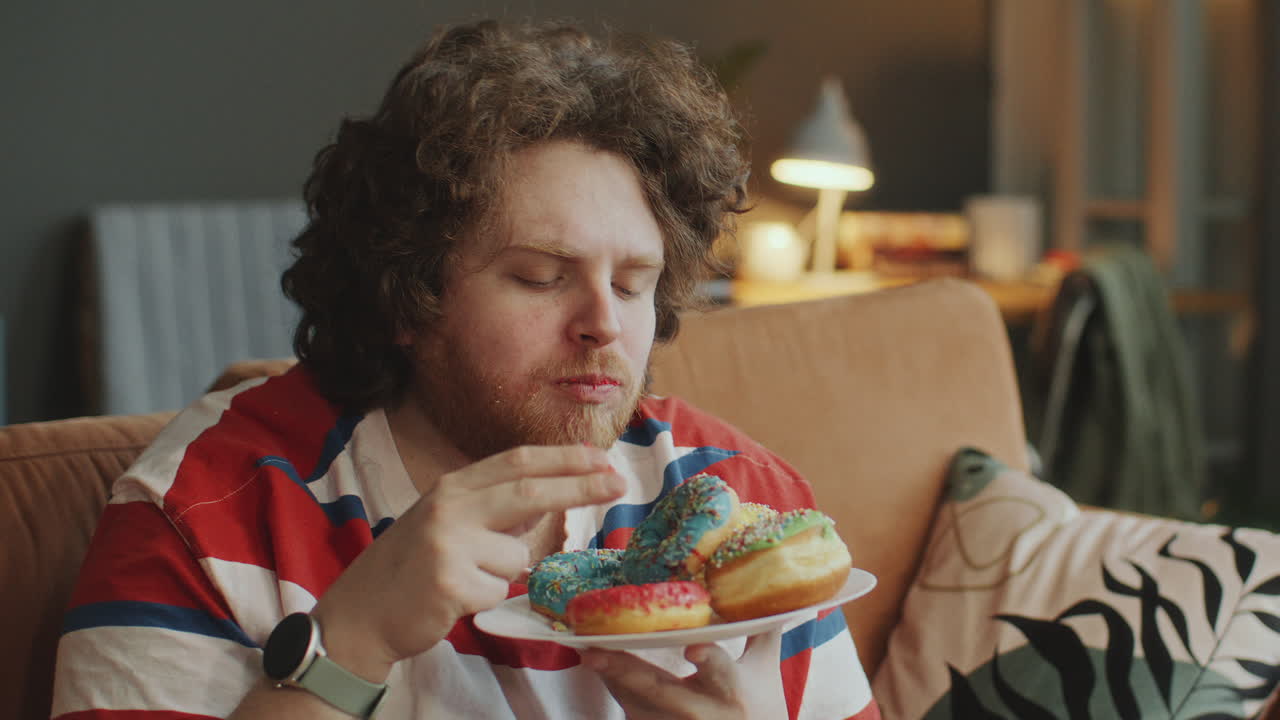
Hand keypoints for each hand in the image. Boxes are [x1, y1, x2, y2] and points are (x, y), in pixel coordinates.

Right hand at [311, 445, 624, 681]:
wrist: (360, 613)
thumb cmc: (411, 567)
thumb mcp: (447, 521)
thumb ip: (494, 507)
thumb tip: (552, 494)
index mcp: (452, 486)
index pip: (518, 461)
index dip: (563, 458)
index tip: (601, 457)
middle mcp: (449, 507)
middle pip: (531, 491)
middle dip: (581, 487)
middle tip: (619, 483)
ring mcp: (448, 544)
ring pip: (516, 556)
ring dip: (502, 572)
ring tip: (463, 579)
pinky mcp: (449, 583)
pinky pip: (498, 591)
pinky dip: (485, 599)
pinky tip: (452, 598)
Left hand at [580, 630, 787, 719]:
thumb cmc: (761, 706)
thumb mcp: (765, 667)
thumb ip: (761, 627)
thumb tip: (768, 583)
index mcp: (732, 690)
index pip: (720, 672)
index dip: (708, 660)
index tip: (694, 648)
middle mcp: (702, 712)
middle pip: (659, 690)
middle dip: (626, 671)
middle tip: (596, 652)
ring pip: (636, 704)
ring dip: (612, 678)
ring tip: (588, 653)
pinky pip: (631, 710)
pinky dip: (615, 688)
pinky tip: (600, 667)